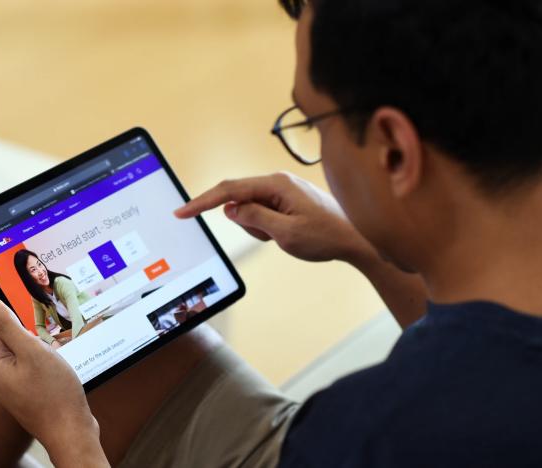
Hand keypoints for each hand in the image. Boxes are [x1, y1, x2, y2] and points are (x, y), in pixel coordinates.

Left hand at [0, 296, 108, 467]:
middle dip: (34, 338)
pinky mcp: (26, 394)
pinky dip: (47, 365)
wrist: (72, 433)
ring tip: (56, 366)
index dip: (22, 321)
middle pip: (13, 339)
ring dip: (43, 352)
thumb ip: (6, 325)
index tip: (40, 329)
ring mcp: (12, 388)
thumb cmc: (54, 394)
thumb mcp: (32, 351)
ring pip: (26, 354)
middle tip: (51, 350)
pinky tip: (58, 375)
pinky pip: (33, 368)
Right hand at [175, 172, 371, 262]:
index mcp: (276, 184)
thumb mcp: (285, 233)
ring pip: (251, 209)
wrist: (359, 238)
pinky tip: (289, 233)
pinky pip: (264, 212)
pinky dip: (267, 226)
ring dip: (259, 227)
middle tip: (271, 236)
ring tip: (286, 237)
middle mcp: (278, 181)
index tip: (183, 211)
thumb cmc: (327, 236)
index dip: (202, 202)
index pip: (229, 190)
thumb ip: (254, 218)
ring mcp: (283, 189)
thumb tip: (231, 208)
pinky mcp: (288, 199)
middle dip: (246, 222)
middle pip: (240, 199)